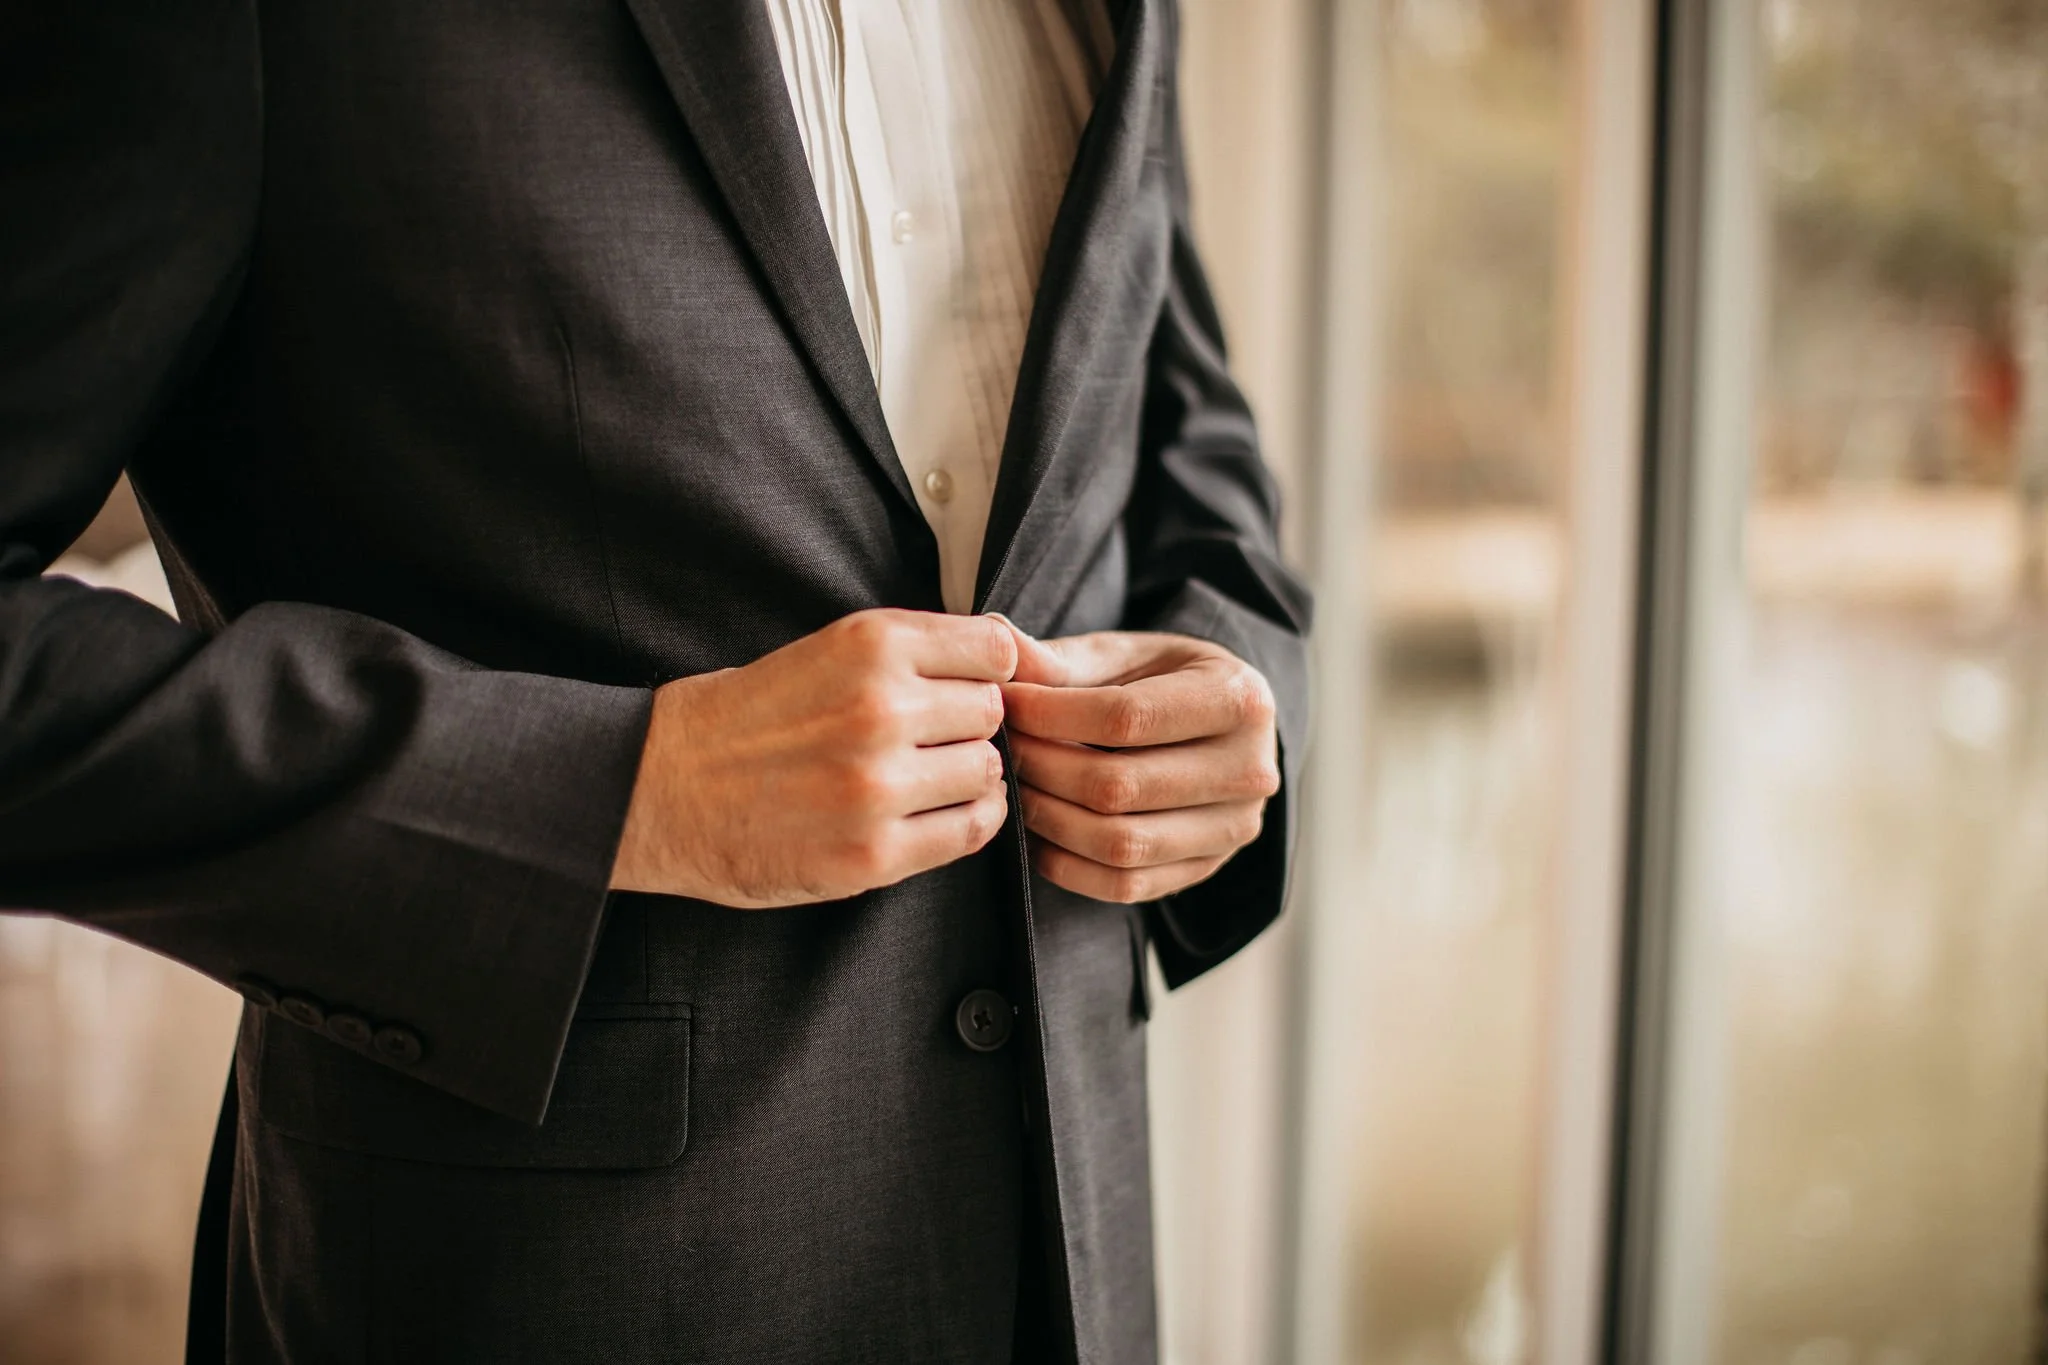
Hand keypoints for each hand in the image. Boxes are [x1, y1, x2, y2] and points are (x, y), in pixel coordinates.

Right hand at [611, 609, 1016, 906]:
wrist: (659, 789)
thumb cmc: (743, 718)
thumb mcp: (826, 649)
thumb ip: (909, 652)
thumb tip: (1001, 663)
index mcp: (870, 646)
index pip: (996, 650)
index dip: (989, 672)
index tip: (970, 687)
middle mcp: (880, 709)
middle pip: (994, 713)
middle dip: (970, 725)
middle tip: (934, 739)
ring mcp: (879, 786)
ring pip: (987, 771)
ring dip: (967, 776)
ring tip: (927, 778)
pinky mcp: (873, 855)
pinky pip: (970, 830)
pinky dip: (968, 821)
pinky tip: (937, 813)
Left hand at [997, 625, 1278, 902]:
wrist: (1217, 727)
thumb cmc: (1162, 680)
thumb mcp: (1122, 655)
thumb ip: (1060, 658)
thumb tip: (996, 640)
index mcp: (1238, 698)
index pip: (1126, 717)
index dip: (1051, 715)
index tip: (1006, 707)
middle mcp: (1250, 769)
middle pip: (1120, 786)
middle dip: (1042, 768)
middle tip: (1001, 750)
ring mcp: (1234, 828)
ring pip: (1120, 844)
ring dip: (1049, 819)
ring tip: (1015, 788)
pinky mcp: (1208, 869)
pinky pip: (1125, 885)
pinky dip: (1067, 865)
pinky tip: (1038, 833)